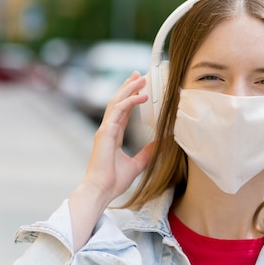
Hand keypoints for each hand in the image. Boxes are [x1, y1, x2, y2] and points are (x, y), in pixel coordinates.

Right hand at [81, 71, 153, 202]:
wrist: (101, 190)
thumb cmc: (113, 181)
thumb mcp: (137, 164)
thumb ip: (148, 153)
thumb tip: (162, 144)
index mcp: (113, 135)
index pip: (123, 111)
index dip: (130, 97)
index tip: (139, 87)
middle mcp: (108, 129)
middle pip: (118, 101)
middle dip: (128, 86)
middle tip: (138, 74)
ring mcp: (105, 130)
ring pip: (117, 102)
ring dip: (129, 88)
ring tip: (141, 78)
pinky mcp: (105, 133)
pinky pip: (118, 111)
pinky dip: (130, 101)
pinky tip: (141, 96)